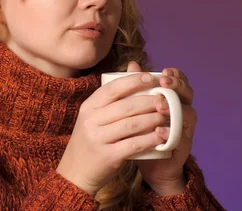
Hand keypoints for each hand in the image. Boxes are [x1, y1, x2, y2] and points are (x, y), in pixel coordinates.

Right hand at [56, 71, 168, 195]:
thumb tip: (134, 69)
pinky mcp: (108, 156)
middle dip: (149, 101)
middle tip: (165, 99)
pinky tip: (162, 135)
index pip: (112, 88)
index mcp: (88, 107)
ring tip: (166, 115)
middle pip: (126, 106)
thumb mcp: (93, 117)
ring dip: (152, 118)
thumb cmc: (91, 140)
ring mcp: (98, 139)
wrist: (75, 173)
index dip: (132, 81)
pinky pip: (134, 144)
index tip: (150, 77)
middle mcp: (91, 121)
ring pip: (132, 124)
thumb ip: (111, 98)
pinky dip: (150, 139)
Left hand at [129, 62, 196, 196]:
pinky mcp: (182, 146)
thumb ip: (137, 87)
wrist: (149, 163)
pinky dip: (171, 132)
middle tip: (164, 82)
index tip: (164, 71)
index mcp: (173, 100)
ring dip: (176, 108)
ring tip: (161, 105)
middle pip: (188, 94)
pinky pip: (182, 137)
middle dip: (178, 86)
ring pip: (189, 113)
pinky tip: (160, 130)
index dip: (176, 75)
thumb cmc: (143, 131)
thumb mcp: (137, 108)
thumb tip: (132, 64)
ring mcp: (185, 129)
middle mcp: (183, 112)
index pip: (180, 82)